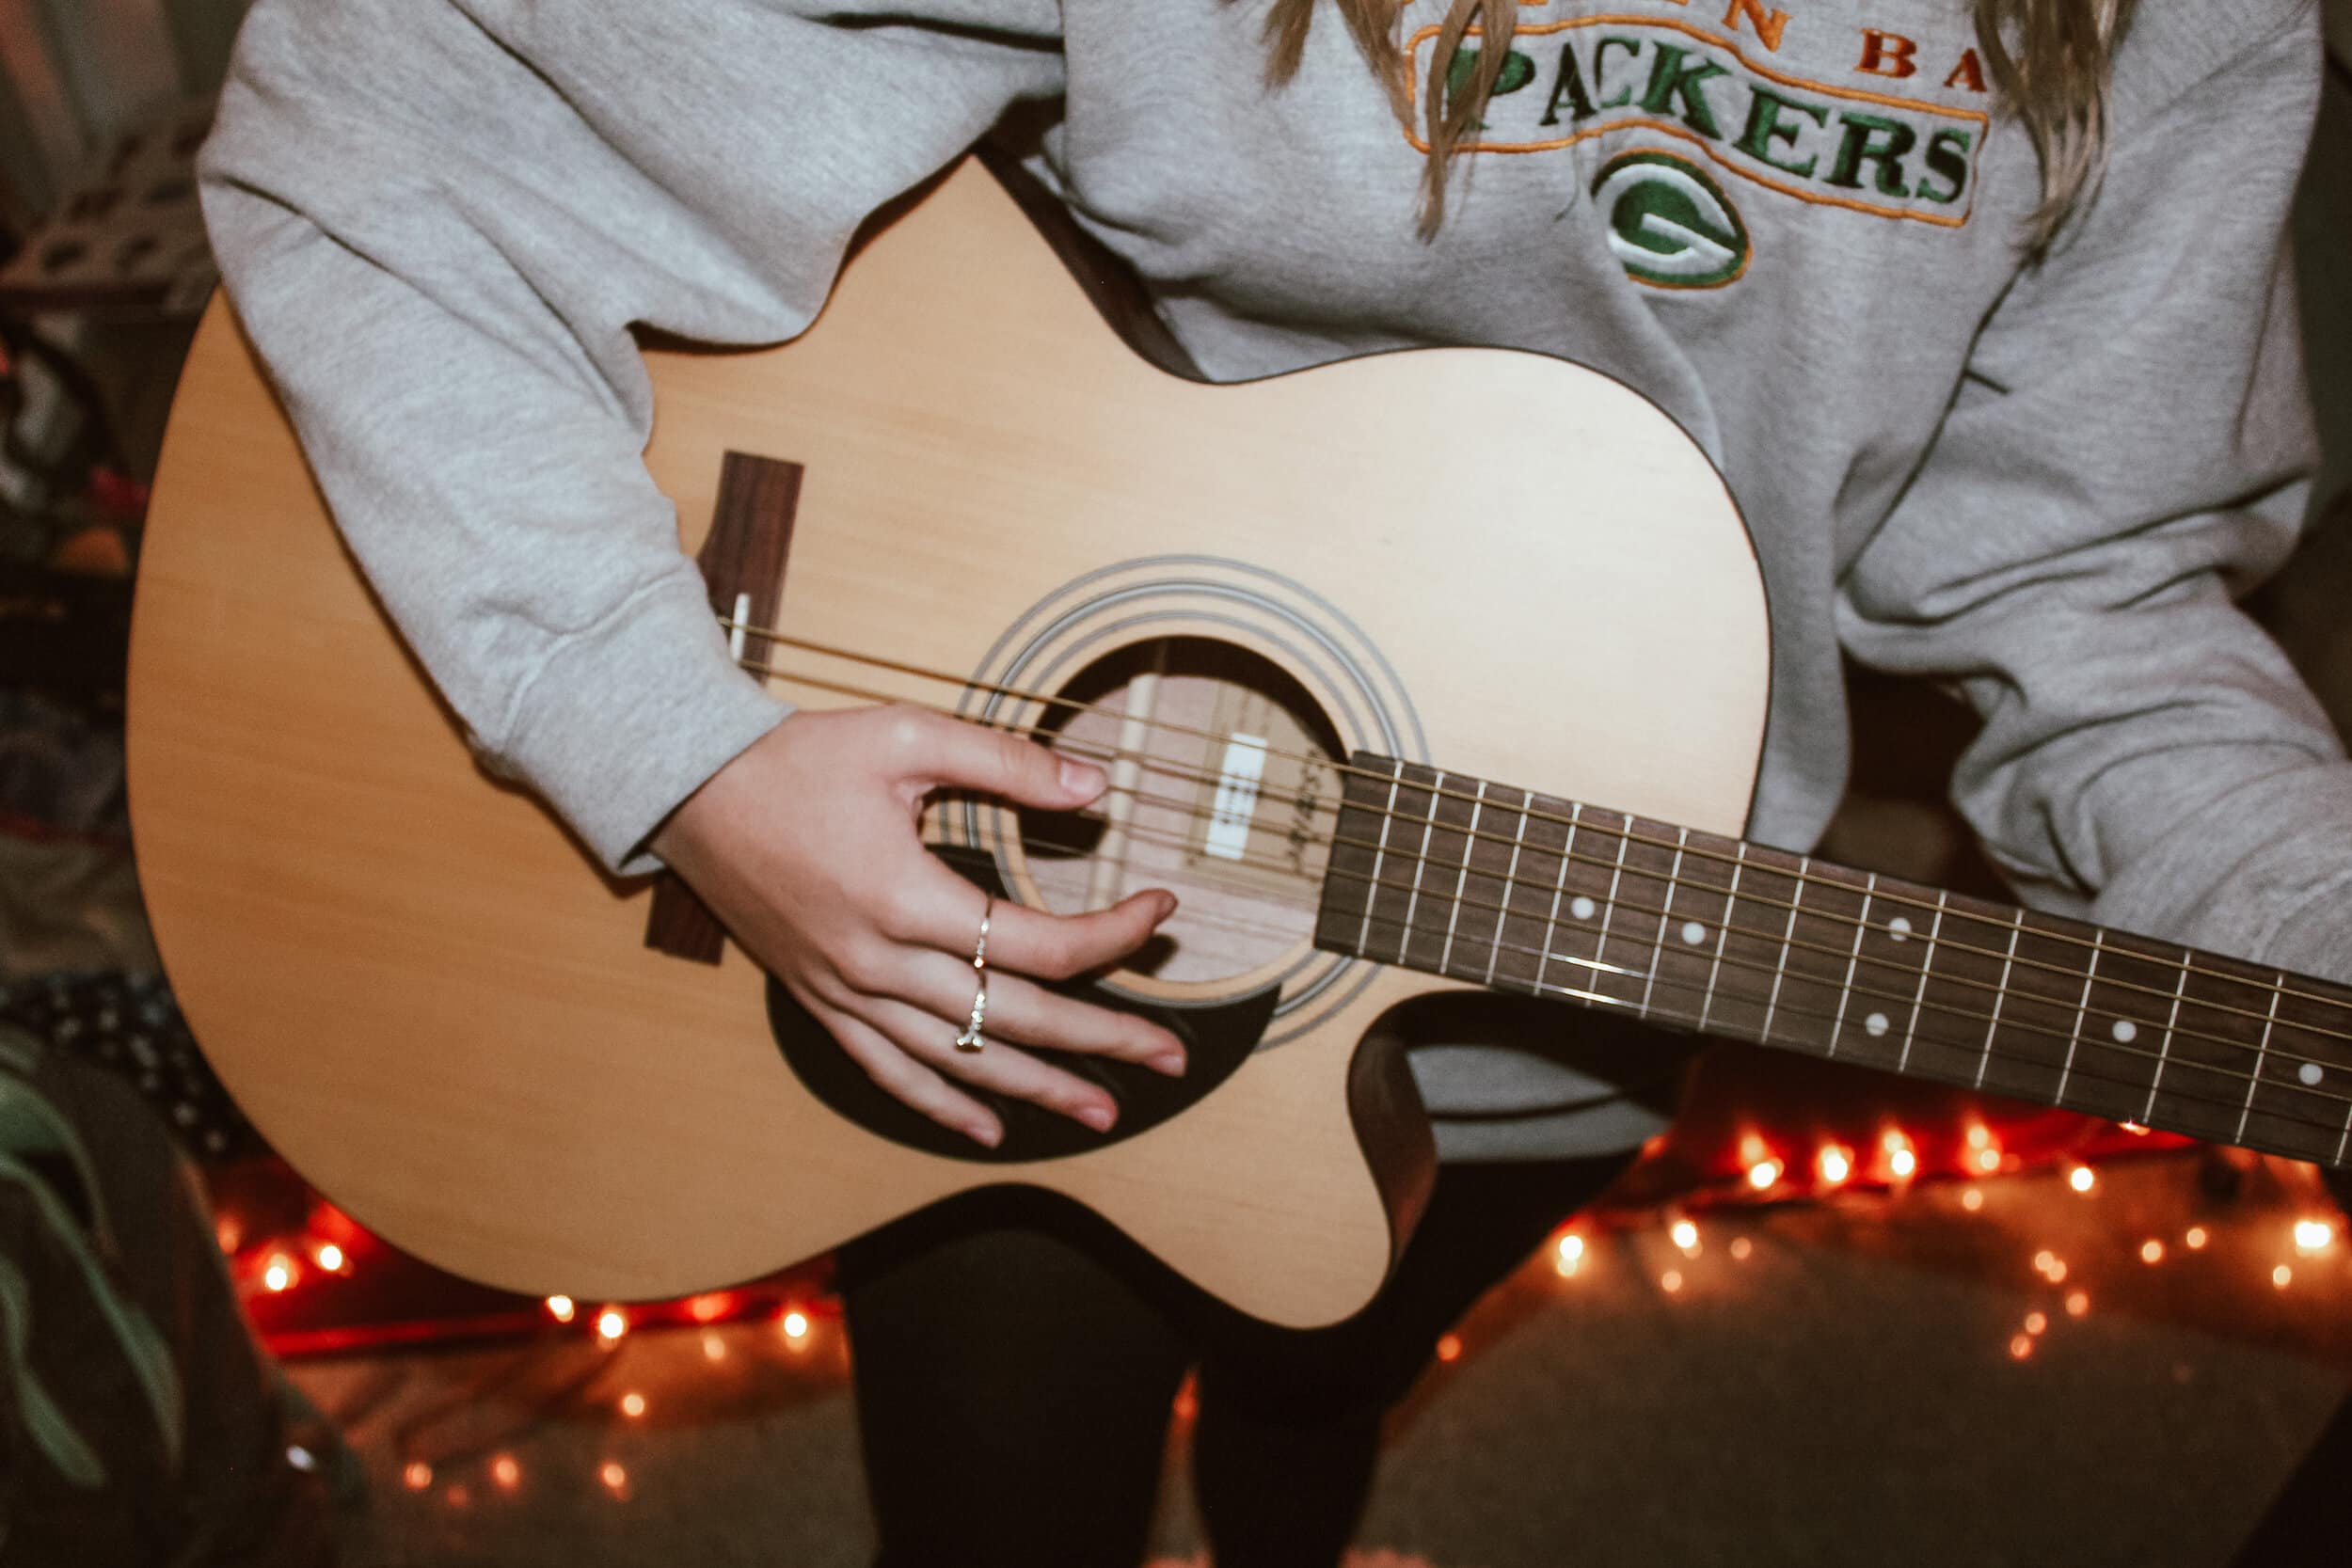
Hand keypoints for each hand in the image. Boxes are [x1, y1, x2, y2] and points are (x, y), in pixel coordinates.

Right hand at [652, 705, 1185, 1146]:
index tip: (1161, 911)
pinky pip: (888, 1073)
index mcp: (907, 897)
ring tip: (1104, 1111)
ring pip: (958, 1060)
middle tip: (1172, 1054)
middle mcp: (879, 962)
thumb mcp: (905, 737)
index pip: (1037, 945)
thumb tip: (1097, 784)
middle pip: (1014, 1019)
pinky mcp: (822, 1003)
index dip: (1113, 937)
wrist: (690, 790)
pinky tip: (991, 1128)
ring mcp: (847, 993)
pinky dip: (943, 1104)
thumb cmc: (798, 759)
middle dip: (1103, 1039)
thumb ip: (1005, 763)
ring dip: (1037, 1088)